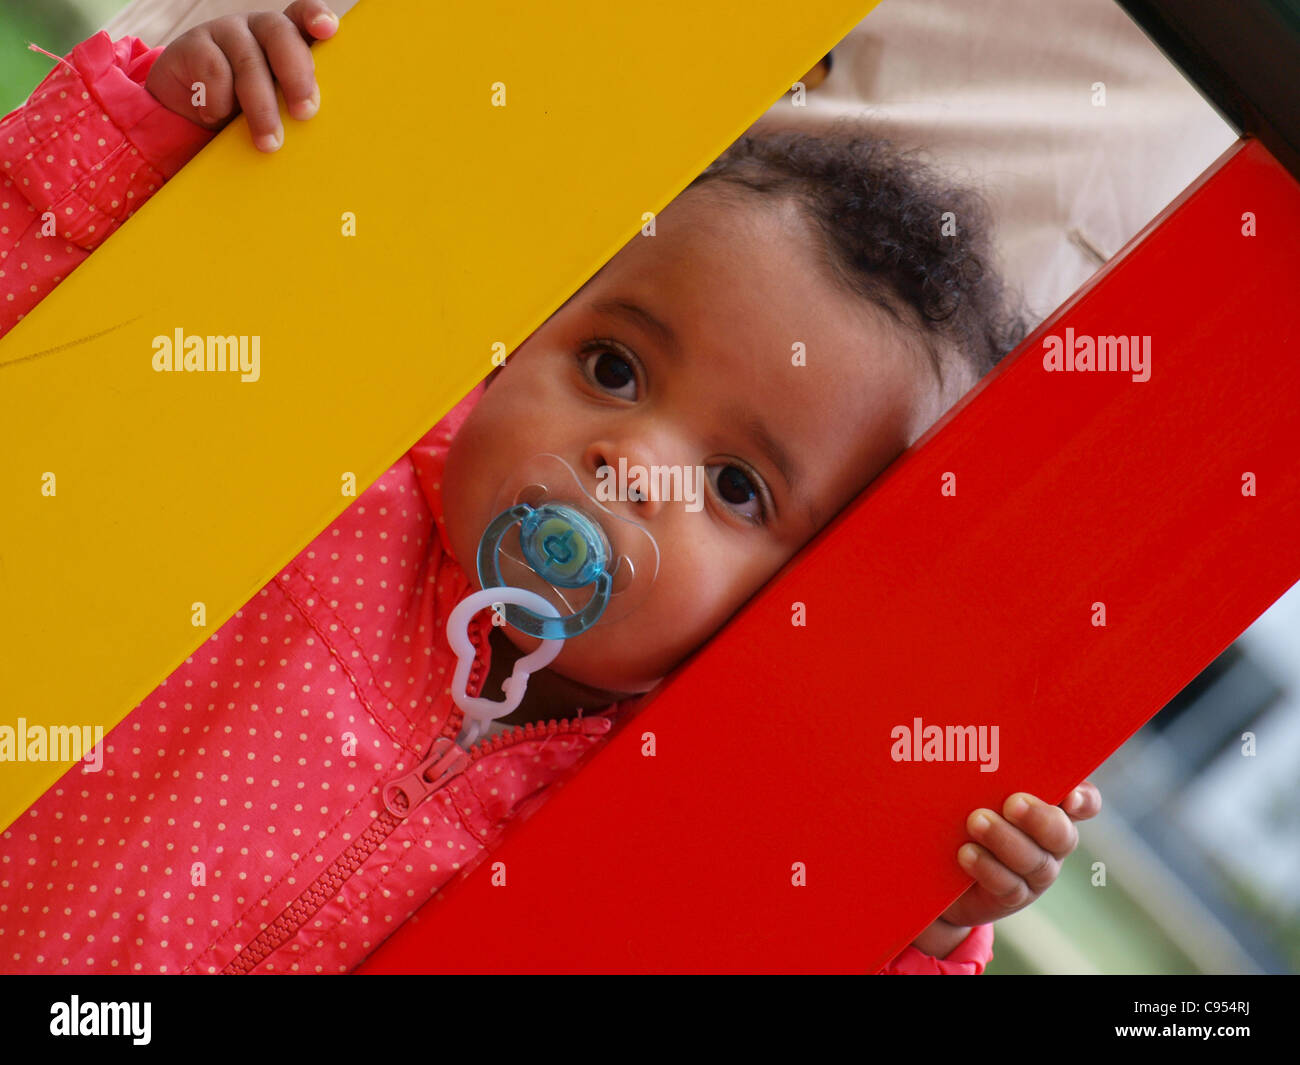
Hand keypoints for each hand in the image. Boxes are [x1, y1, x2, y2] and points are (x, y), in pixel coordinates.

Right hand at [144, 1, 339, 151]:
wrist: (189, 112)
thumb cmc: (247, 110)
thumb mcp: (277, 105)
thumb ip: (297, 102)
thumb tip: (316, 123)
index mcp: (287, 38)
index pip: (303, 15)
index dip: (316, 16)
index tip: (328, 30)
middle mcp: (258, 27)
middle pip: (281, 36)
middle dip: (296, 76)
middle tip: (304, 113)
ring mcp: (225, 31)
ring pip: (249, 62)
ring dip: (262, 108)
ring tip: (268, 143)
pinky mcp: (194, 45)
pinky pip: (214, 71)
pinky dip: (219, 101)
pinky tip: (216, 118)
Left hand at [909, 782, 1102, 957]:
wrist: (938, 866)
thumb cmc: (961, 810)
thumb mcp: (973, 786)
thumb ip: (985, 770)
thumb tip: (968, 737)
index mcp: (1049, 806)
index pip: (1084, 801)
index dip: (1083, 799)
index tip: (1069, 794)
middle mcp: (1050, 841)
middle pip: (1062, 834)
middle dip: (1039, 818)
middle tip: (1012, 803)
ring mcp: (1035, 872)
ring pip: (1035, 861)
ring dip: (1005, 840)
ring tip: (976, 821)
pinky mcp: (1013, 896)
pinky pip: (1009, 886)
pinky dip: (988, 868)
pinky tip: (966, 853)